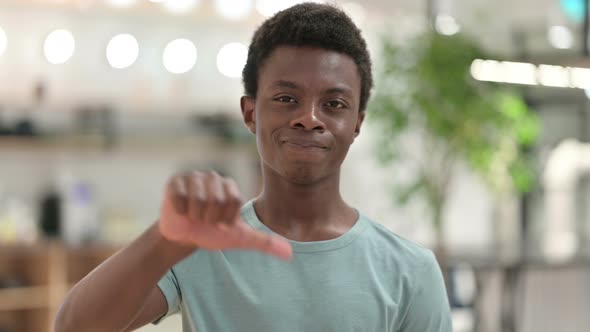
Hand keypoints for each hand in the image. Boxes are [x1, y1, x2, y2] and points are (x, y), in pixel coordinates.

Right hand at [157, 171, 291, 259]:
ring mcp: (193, 176)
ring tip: (193, 215)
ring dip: (195, 216)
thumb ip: (265, 242)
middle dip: (209, 218)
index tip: (219, 222)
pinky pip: (180, 198)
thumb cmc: (212, 233)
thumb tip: (290, 254)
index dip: (225, 219)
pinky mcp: (175, 181)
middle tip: (204, 220)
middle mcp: (213, 177)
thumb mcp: (240, 238)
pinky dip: (181, 211)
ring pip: (199, 200)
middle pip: (216, 200)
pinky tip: (181, 211)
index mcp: (230, 186)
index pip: (234, 202)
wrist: (183, 237)